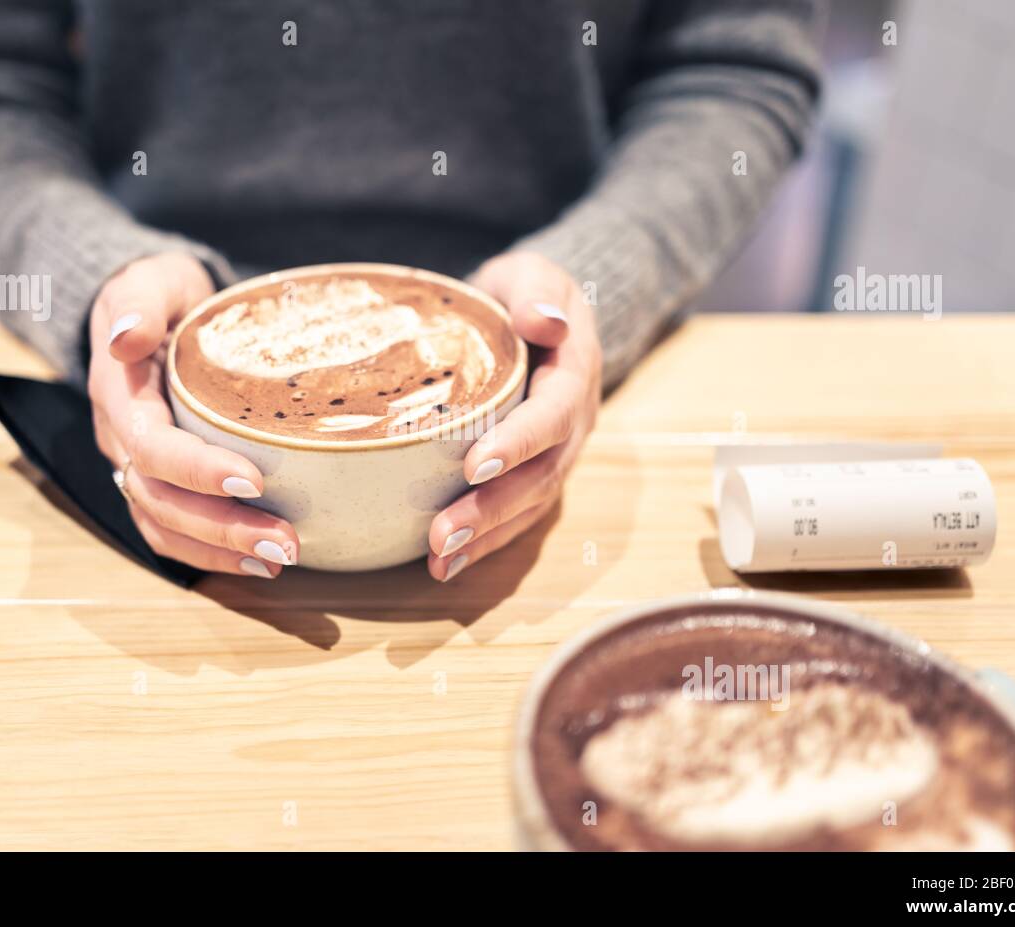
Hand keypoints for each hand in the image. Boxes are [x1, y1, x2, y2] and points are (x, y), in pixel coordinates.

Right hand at [88, 252, 299, 576]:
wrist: (150, 310)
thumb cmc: (160, 294)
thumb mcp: (151, 280)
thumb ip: (139, 301)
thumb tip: (126, 338)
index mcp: (120, 395)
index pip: (150, 445)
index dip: (197, 470)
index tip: (254, 482)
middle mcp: (122, 439)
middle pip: (159, 500)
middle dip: (221, 528)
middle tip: (286, 543)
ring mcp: (137, 466)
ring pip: (163, 525)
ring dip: (221, 551)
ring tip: (281, 559)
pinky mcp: (159, 482)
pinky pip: (174, 531)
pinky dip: (214, 554)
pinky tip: (261, 562)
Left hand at [426, 251, 602, 580]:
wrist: (540, 315)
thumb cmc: (527, 293)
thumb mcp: (535, 273)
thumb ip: (537, 290)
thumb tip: (544, 320)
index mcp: (574, 375)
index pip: (553, 414)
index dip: (520, 442)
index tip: (475, 464)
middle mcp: (573, 426)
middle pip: (541, 476)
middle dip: (493, 509)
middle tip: (443, 534)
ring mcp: (556, 456)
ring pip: (530, 506)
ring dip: (486, 538)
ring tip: (440, 560)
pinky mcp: (534, 474)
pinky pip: (517, 516)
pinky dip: (484, 543)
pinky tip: (444, 565)